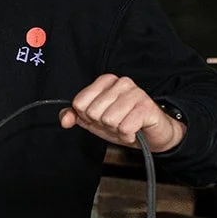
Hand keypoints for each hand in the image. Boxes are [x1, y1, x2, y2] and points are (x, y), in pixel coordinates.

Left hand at [60, 74, 185, 151]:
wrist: (151, 134)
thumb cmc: (123, 122)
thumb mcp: (93, 120)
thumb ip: (74, 116)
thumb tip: (65, 120)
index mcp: (105, 82)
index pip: (79, 103)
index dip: (87, 117)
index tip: (101, 117)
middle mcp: (121, 83)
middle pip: (93, 112)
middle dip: (102, 124)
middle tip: (116, 122)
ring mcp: (136, 93)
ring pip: (108, 120)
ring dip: (116, 130)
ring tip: (125, 125)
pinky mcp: (147, 107)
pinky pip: (125, 128)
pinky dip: (127, 135)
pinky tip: (134, 130)